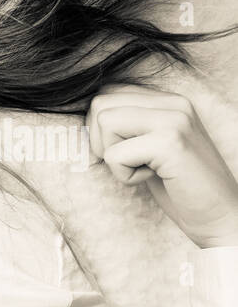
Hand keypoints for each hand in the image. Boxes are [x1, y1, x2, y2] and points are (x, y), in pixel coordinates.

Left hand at [86, 84, 237, 247]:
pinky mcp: (170, 142)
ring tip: (144, 168)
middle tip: (130, 161)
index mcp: (167, 100)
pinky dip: (124, 175)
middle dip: (101, 139)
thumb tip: (87, 119)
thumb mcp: (148, 147)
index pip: (108, 93)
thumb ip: (127, 126)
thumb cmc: (178, 185)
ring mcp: (174, 119)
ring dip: (113, 156)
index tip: (124, 150)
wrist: (218, 213)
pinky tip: (151, 178)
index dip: (101, 127)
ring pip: (104, 123)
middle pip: (100, 104)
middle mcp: (173, 102)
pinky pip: (114, 154)